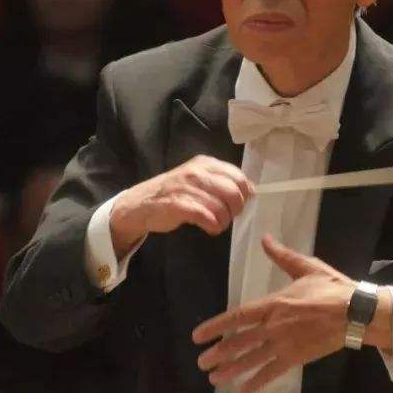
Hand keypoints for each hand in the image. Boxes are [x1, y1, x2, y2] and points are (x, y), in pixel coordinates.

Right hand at [108, 155, 252, 255]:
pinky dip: (213, 226)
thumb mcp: (199, 179)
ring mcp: (187, 187)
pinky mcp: (178, 205)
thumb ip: (223, 181)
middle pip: (233, 192)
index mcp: (206, 163)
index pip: (238, 177)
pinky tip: (209, 228)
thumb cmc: (174, 192)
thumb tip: (251, 189)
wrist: (140, 203)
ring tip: (216, 224)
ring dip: (223, 222)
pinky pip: (206, 217)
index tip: (237, 205)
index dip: (243, 194)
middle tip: (227, 217)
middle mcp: (198, 172)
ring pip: (221, 208)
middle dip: (235, 210)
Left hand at [192, 235, 356, 392]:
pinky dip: (257, 381)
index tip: (198, 335)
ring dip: (232, 369)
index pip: (238, 316)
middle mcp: (274, 326)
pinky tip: (243, 390)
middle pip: (241, 341)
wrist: (356, 312)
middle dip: (219, 352)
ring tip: (214, 379)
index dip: (217, 326)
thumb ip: (282, 256)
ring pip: (252, 359)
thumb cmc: (331, 288)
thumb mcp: (306, 267)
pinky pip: (272, 372)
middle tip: (201, 362)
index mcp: (274, 303)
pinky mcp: (297, 357)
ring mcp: (285, 344)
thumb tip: (264, 238)